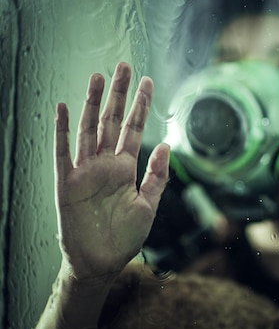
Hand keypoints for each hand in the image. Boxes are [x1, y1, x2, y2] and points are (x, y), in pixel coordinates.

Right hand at [54, 62, 169, 281]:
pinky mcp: (66, 183)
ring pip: (88, 129)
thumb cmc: (125, 237)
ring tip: (98, 76)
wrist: (101, 263)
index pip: (133, 128)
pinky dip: (62, 130)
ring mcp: (85, 171)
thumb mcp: (148, 205)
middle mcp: (105, 164)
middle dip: (117, 94)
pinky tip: (64, 108)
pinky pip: (62, 152)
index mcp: (125, 168)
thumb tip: (166, 144)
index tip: (147, 82)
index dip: (140, 105)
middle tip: (123, 66)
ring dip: (92, 103)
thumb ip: (157, 175)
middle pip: (111, 120)